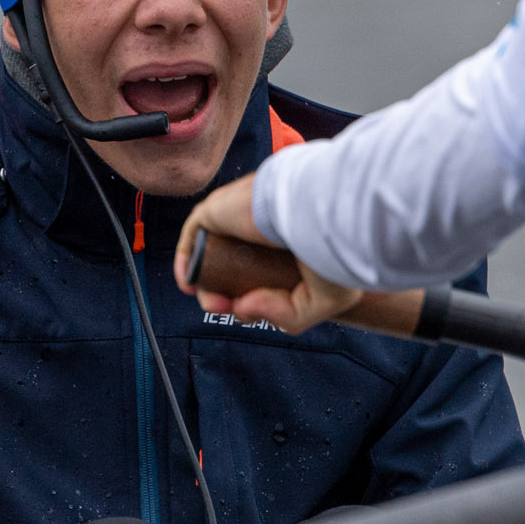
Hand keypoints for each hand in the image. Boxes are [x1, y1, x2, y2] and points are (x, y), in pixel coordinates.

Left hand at [174, 178, 363, 333]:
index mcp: (296, 239)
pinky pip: (195, 235)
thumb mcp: (323, 299)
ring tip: (216, 303)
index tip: (262, 311)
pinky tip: (190, 284)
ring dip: (211, 285)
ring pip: (217, 255)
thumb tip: (245, 308)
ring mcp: (242, 215)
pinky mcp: (220, 209)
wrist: (322, 214)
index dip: (260, 297)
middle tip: (241, 309)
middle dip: (234, 296)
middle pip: (239, 267)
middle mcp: (268, 225)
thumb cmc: (335, 248)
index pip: (268, 271)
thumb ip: (286, 315)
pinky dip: (189, 260)